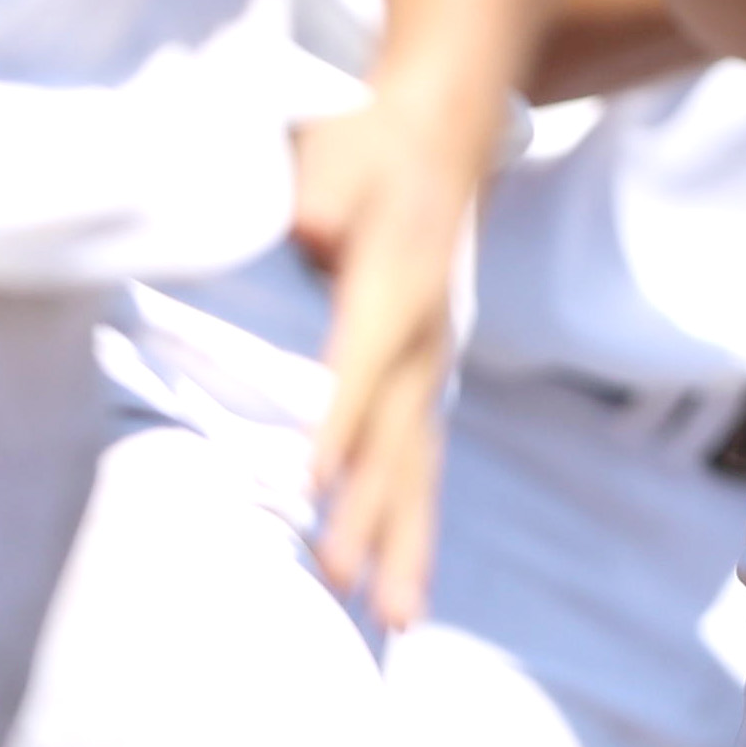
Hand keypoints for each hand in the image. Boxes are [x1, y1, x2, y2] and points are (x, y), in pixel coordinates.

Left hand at [289, 92, 474, 624]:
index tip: (314, 488)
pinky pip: (421, 461)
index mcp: (394, 282)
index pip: (360, 365)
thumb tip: (305, 244)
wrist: (440, 127)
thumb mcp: (326, 157)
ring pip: (419, 466)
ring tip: (394, 620)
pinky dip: (412, 524)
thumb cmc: (365, 141)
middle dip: (373, 518)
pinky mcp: (425, 377)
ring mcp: (432, 362)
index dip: (337, 425)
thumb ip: (311, 208)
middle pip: (398, 440)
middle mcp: (422, 337)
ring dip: (404, 543)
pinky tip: (403, 581)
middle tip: (346, 590)